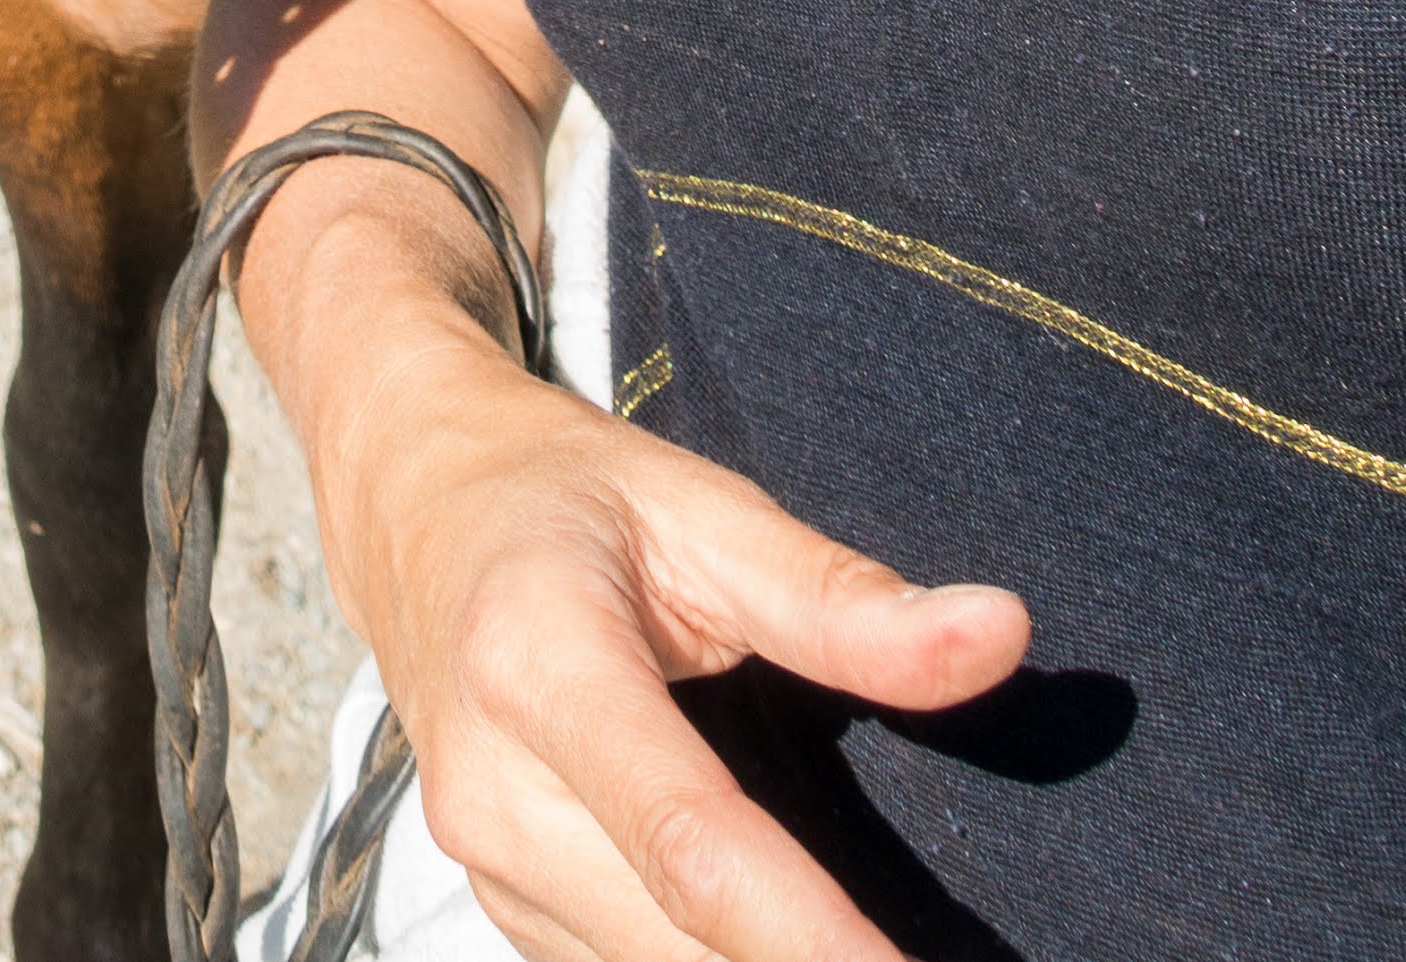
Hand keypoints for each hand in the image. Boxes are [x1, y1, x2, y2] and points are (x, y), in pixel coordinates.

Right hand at [342, 328, 1028, 961]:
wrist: (403, 499)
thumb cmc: (558, 491)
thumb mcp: (696, 505)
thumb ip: (839, 595)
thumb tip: (1002, 636)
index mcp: (537, 663)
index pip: (691, 842)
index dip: (810, 938)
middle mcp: (491, 787)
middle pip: (677, 939)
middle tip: (952, 961)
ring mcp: (483, 861)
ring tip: (876, 946)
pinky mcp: (501, 901)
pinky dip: (710, 960)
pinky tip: (791, 936)